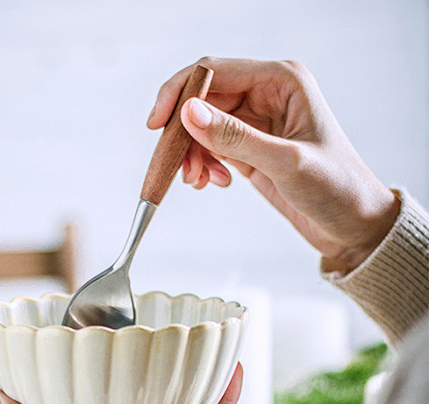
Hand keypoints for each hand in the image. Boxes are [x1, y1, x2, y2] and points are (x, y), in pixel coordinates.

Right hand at [149, 58, 399, 271]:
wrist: (354, 226)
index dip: (180, 94)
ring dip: (192, 153)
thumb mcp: (285, 164)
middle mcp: (268, 94)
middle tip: (176, 167)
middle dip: (185, 134)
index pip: (215, 71)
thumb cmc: (336, 189)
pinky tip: (213, 183)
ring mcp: (258, 121)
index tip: (156, 126)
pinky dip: (204, 165)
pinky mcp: (252, 148)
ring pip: (204, 126)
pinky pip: (212, 147)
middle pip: (203, 99)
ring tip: (199, 183)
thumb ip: (235, 138)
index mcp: (282, 80)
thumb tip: (189, 114)